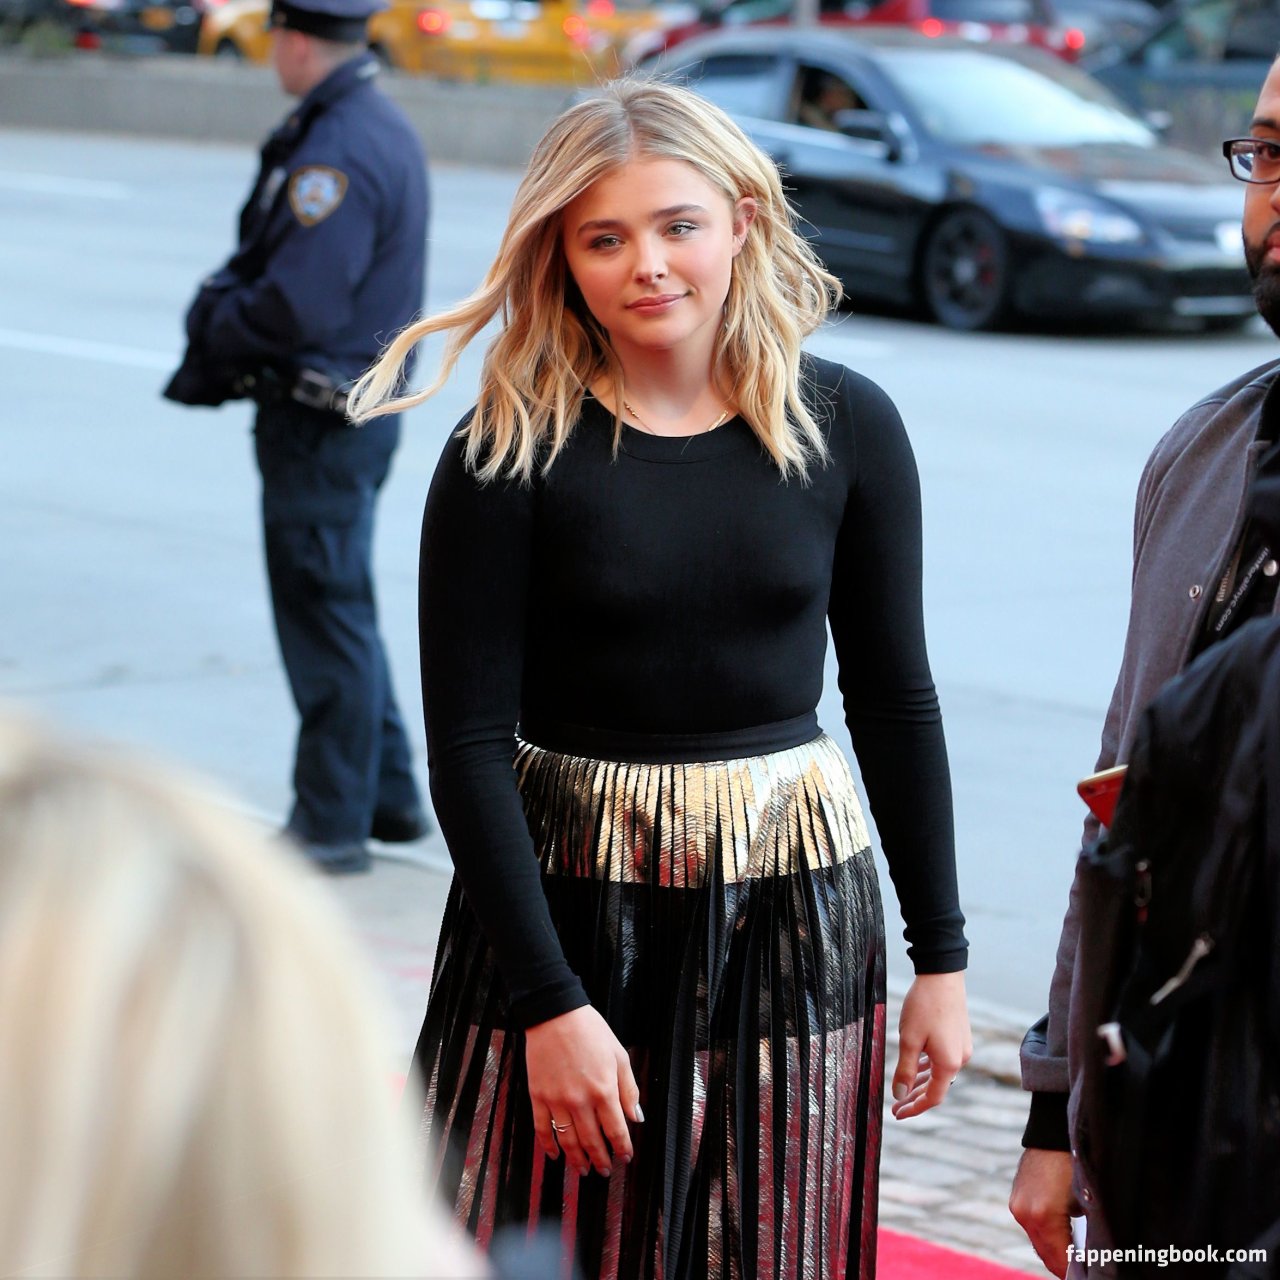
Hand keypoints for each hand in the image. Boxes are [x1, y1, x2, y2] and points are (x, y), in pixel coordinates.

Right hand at [524, 1004, 641, 1177]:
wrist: (555, 1014)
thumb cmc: (589, 1031)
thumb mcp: (619, 1055)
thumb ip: (628, 1089)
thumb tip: (636, 1117)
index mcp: (603, 1090)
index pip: (616, 1130)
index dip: (622, 1148)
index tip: (625, 1157)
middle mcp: (580, 1101)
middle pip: (592, 1142)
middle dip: (601, 1160)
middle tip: (605, 1170)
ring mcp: (556, 1101)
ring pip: (568, 1141)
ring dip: (577, 1160)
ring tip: (584, 1170)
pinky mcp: (538, 1096)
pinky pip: (542, 1129)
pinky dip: (548, 1146)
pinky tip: (555, 1156)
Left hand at [890, 971, 971, 1118]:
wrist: (942, 975)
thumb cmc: (924, 1006)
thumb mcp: (909, 1040)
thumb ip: (905, 1070)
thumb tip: (900, 1094)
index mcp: (949, 1064)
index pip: (932, 1098)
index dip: (914, 1108)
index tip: (897, 1114)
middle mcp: (960, 1059)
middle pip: (937, 1087)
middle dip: (916, 1097)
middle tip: (896, 1106)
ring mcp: (961, 1047)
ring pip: (939, 1072)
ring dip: (922, 1081)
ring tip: (903, 1088)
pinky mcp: (959, 1035)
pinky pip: (943, 1059)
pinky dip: (929, 1066)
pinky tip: (917, 1065)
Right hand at [1009, 1147, 1076, 1277]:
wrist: (1053, 1133)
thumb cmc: (1076, 1165)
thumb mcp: (1085, 1202)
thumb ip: (1084, 1234)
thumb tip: (1088, 1258)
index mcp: (1043, 1216)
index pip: (1059, 1260)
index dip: (1073, 1273)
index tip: (1086, 1277)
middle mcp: (1024, 1213)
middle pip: (1044, 1254)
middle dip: (1061, 1267)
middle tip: (1079, 1272)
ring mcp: (1017, 1205)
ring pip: (1036, 1241)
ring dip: (1053, 1252)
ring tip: (1072, 1260)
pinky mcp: (1016, 1198)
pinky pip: (1031, 1227)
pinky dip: (1045, 1236)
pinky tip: (1060, 1238)